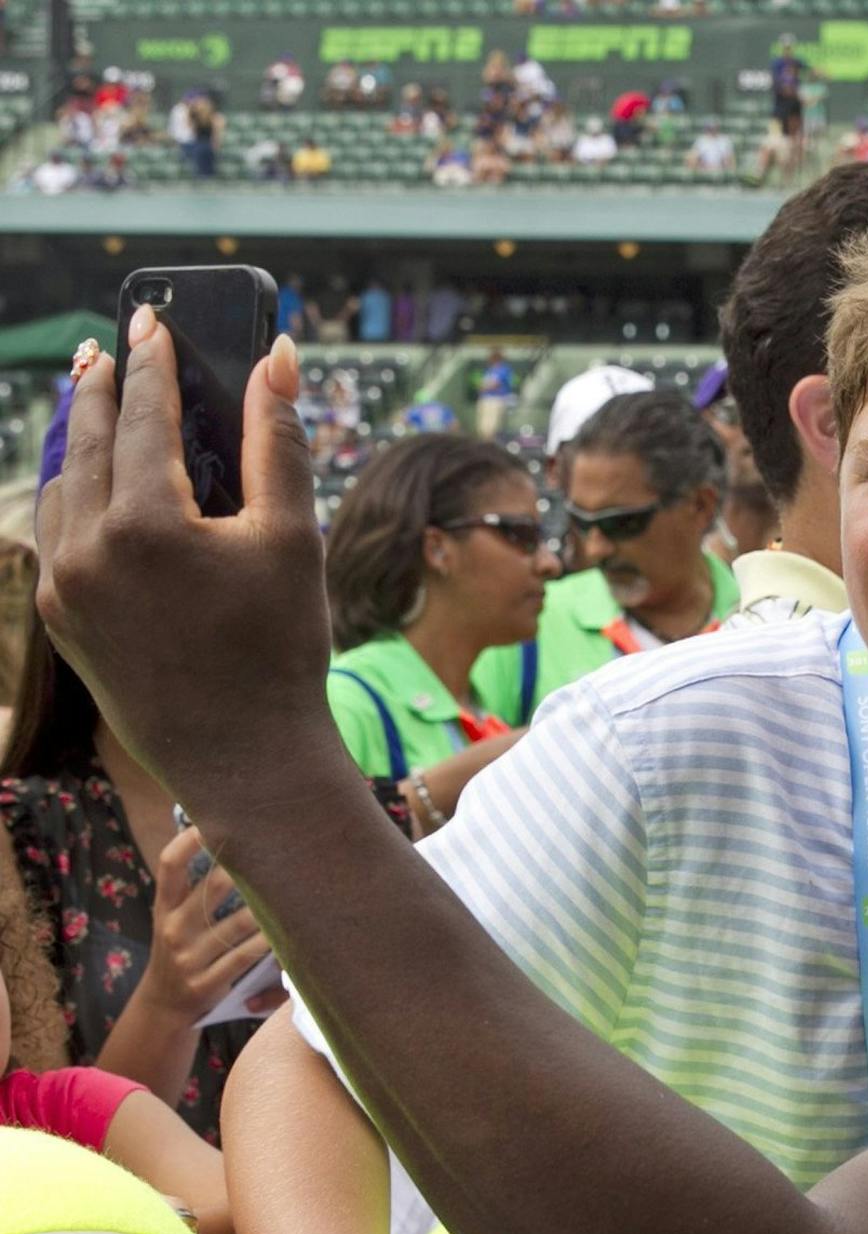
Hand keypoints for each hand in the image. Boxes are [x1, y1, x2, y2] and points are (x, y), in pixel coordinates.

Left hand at [36, 315, 342, 818]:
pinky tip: (93, 484)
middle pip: (88, 440)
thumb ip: (277, 442)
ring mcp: (64, 586)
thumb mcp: (292, 541)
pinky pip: (56, 535)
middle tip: (110, 347)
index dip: (152, 363)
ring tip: (99, 408)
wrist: (245, 757)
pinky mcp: (59, 619)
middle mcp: (87, 548)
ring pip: (62, 486)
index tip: (152, 321)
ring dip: (82, 441)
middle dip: (103, 388)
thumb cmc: (282, 650)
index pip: (144, 415)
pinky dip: (73, 496)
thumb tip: (276, 357)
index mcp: (145, 523)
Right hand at [137, 825, 274, 1023]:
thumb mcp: (171, 918)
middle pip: (213, 888)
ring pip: (237, 924)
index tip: (213, 819)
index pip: (169, 864)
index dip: (188, 840)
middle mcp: (172, 928)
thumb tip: (214, 839)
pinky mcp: (207, 982)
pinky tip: (288, 929)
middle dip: (247, 869)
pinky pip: (245, 956)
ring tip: (295, 886)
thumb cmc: (178, 949)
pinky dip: (268, 942)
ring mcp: (189, 957)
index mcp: (162, 907)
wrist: (163, 1004)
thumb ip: (189, 888)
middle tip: (279, 850)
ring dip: (267, 907)